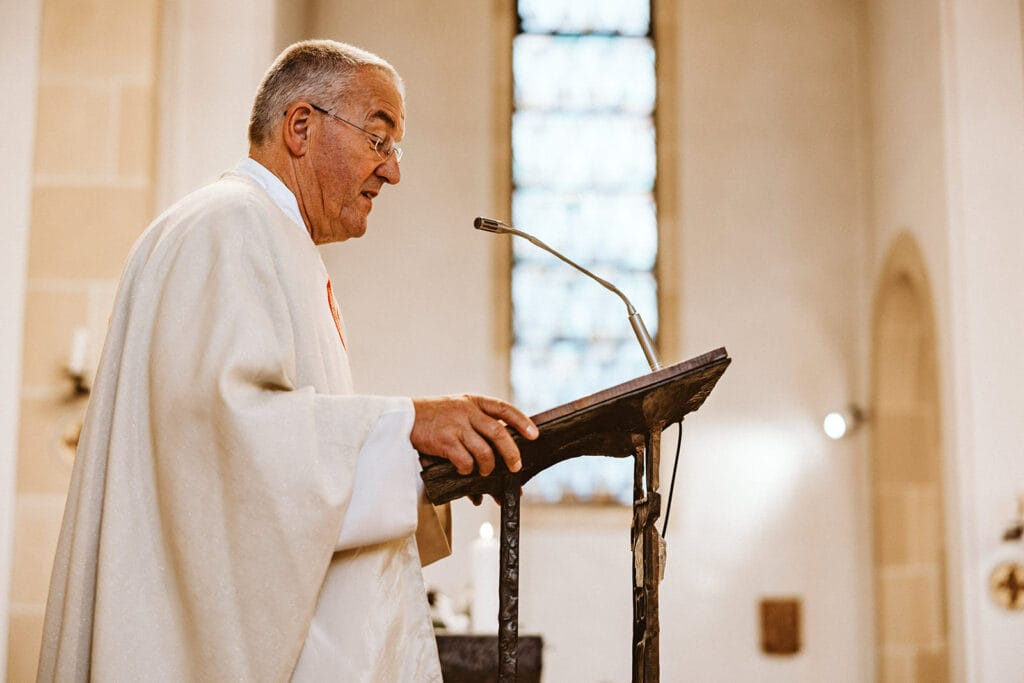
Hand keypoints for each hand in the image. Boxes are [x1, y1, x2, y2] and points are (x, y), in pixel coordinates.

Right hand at [411, 395, 537, 476]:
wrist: (404, 418)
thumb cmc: (434, 417)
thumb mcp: (457, 408)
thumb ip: (477, 420)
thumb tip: (500, 448)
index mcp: (474, 401)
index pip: (504, 408)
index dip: (522, 421)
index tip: (534, 435)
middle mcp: (467, 411)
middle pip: (499, 433)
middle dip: (511, 453)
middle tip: (516, 467)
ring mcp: (456, 426)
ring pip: (484, 451)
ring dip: (488, 467)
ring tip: (486, 472)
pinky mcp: (445, 441)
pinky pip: (465, 461)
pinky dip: (468, 470)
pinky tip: (464, 471)